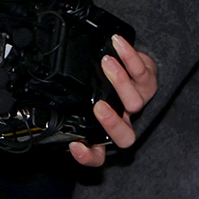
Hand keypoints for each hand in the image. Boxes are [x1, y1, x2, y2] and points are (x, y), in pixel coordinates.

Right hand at [69, 35, 156, 166]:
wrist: (134, 66)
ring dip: (120, 81)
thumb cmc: (107, 86)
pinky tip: (116, 43)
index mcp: (105, 131)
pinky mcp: (147, 82)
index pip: (98, 154)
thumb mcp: (87, 101)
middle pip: (125, 136)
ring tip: (105, 62)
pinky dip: (129, 56)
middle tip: (98, 107)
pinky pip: (141, 71)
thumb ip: (71, 111)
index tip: (75, 145)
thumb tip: (51, 112)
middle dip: (112, 122)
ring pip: (135, 101)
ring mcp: (137, 102)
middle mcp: (123, 120)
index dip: (88, 155)